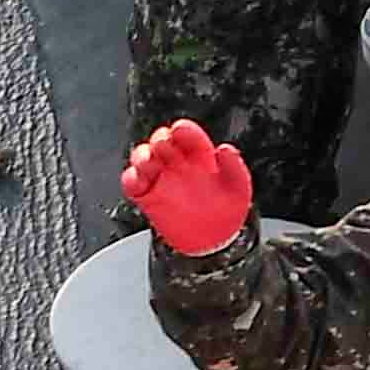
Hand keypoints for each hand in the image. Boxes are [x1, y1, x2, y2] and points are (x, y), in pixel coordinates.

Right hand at [121, 119, 255, 256]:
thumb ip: (234, 167)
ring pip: (142, 158)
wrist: (213, 239)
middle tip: (163, 145)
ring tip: (150, 162)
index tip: (180, 130)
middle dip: (160, 140)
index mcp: (199, 155)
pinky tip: (139, 181)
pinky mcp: (146, 195)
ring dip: (142, 157)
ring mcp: (160, 177)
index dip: (182, 130)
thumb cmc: (227, 210)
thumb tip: (225, 149)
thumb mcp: (238, 188)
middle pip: (161, 142)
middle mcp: (177, 162)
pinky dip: (131, 179)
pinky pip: (132, 183)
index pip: (187, 135)